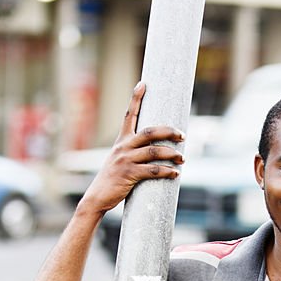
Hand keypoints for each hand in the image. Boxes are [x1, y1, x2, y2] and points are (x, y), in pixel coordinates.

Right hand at [79, 81, 184, 215]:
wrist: (98, 197)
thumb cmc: (113, 180)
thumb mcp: (119, 160)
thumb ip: (133, 153)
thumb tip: (154, 151)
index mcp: (121, 141)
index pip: (129, 115)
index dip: (136, 99)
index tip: (143, 84)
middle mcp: (123, 147)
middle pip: (149, 132)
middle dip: (168, 132)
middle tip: (182, 135)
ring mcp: (126, 160)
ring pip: (154, 152)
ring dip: (172, 154)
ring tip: (182, 158)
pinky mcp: (129, 174)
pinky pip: (153, 170)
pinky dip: (167, 171)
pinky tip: (175, 173)